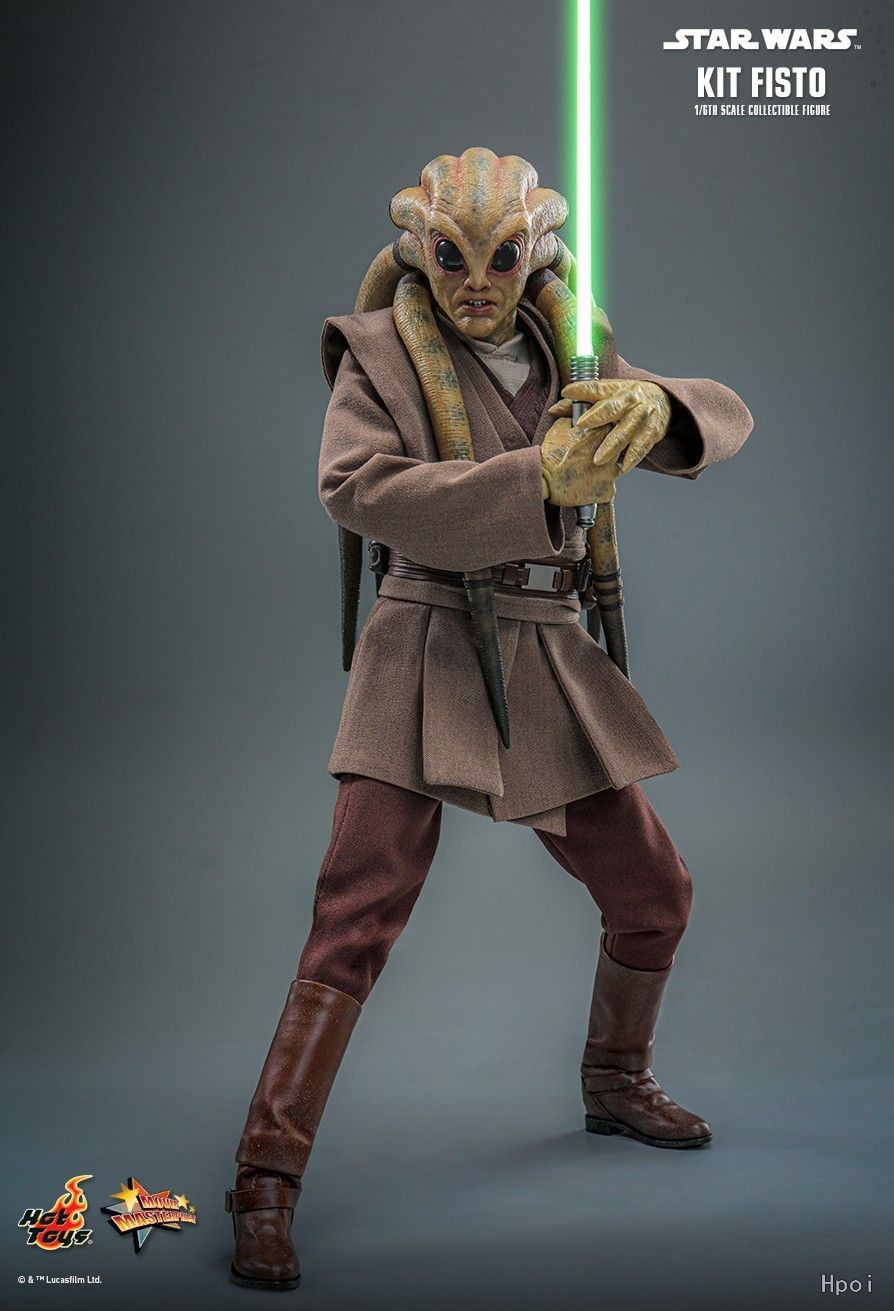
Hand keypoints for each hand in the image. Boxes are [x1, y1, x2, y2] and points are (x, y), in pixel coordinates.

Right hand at [540, 417, 619, 506]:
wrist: (542, 479)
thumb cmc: (550, 454)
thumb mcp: (560, 427)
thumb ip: (575, 420)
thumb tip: (578, 418)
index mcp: (602, 433)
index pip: (612, 431)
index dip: (601, 438)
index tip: (594, 443)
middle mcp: (612, 453)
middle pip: (615, 452)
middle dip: (604, 455)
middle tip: (588, 460)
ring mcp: (611, 474)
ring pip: (612, 471)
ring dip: (603, 472)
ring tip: (586, 475)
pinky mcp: (608, 491)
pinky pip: (608, 489)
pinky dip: (599, 488)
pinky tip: (586, 486)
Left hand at [548, 379, 670, 472]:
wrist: (662, 399)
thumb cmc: (626, 399)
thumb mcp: (607, 394)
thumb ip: (580, 402)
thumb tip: (553, 410)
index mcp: (618, 389)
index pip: (598, 388)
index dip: (583, 390)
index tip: (567, 393)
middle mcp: (632, 400)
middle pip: (614, 409)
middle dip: (598, 417)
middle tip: (581, 426)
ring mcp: (644, 416)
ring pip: (627, 431)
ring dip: (613, 445)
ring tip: (599, 460)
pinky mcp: (653, 431)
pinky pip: (642, 446)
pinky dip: (633, 457)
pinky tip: (624, 468)